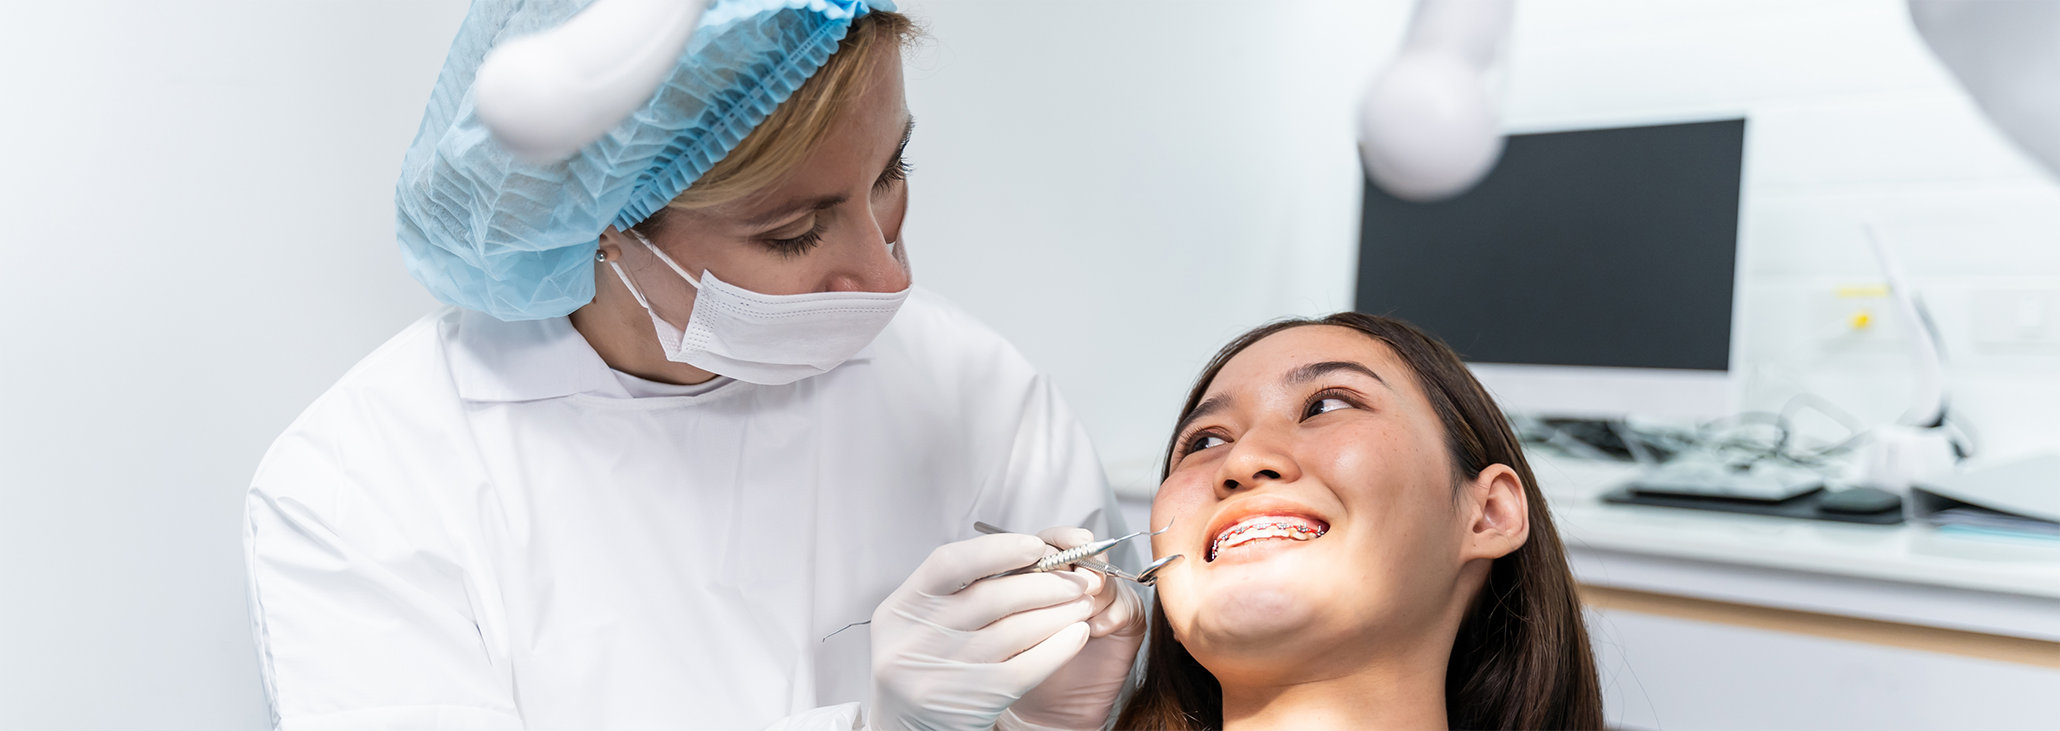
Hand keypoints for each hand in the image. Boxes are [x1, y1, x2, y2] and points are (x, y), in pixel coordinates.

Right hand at [868, 534, 1097, 730]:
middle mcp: (915, 640)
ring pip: (1015, 631)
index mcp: (900, 610)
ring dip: (1058, 613)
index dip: (997, 550)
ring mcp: (943, 673)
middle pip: (991, 597)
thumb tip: (1029, 557)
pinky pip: (1027, 668)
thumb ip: (960, 590)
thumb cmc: (925, 666)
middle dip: (1043, 583)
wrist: (910, 728)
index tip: (1035, 546)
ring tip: (1081, 603)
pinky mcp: (973, 701)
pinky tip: (1076, 635)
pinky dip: (1058, 648)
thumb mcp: (922, 622)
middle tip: (1074, 579)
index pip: (949, 563)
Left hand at [1002, 528, 1148, 730]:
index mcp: (1047, 569)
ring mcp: (1104, 595)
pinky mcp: (1127, 616)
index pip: (1056, 539)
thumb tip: (1035, 563)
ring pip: (1105, 578)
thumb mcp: (1014, 617)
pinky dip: (1107, 618)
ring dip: (1090, 598)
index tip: (1052, 553)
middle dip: (1077, 568)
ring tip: (1077, 619)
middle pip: (1086, 553)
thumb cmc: (1023, 661)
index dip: (1059, 542)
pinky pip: (1124, 605)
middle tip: (1070, 588)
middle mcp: (1077, 577)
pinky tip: (1091, 634)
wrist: (1048, 705)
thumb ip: (1025, 587)